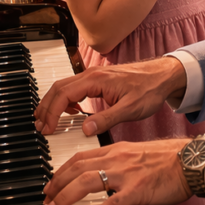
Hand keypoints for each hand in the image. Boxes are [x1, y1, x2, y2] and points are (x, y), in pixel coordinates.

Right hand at [34, 58, 186, 136]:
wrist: (164, 76)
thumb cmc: (150, 89)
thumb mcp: (130, 109)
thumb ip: (106, 119)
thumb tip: (85, 129)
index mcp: (96, 80)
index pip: (64, 94)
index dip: (52, 112)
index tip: (47, 128)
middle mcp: (92, 75)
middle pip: (58, 88)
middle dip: (46, 106)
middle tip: (40, 126)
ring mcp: (95, 76)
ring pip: (65, 87)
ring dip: (53, 102)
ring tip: (47, 121)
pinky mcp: (99, 80)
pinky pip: (75, 88)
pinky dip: (66, 100)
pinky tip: (70, 112)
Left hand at [42, 138, 189, 204]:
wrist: (192, 161)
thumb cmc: (169, 160)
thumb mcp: (138, 154)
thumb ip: (120, 161)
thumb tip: (104, 174)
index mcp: (117, 150)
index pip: (80, 157)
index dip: (62, 171)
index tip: (51, 184)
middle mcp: (118, 159)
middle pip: (78, 168)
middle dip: (57, 185)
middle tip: (46, 200)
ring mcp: (127, 174)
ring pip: (88, 182)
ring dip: (66, 197)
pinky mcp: (139, 190)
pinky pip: (113, 203)